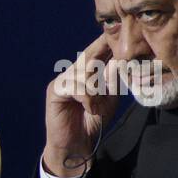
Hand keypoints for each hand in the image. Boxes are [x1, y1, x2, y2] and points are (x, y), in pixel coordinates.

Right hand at [43, 36, 120, 177]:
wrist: (77, 145)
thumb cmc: (92, 122)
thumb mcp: (109, 98)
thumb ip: (112, 80)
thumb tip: (119, 59)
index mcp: (84, 73)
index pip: (96, 51)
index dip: (106, 42)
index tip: (122, 32)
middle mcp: (71, 73)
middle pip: (91, 57)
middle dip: (103, 65)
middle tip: (111, 79)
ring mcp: (62, 80)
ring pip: (86, 73)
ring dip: (96, 92)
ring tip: (94, 108)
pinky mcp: (55, 91)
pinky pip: (77, 86)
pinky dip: (87, 98)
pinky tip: (87, 109)